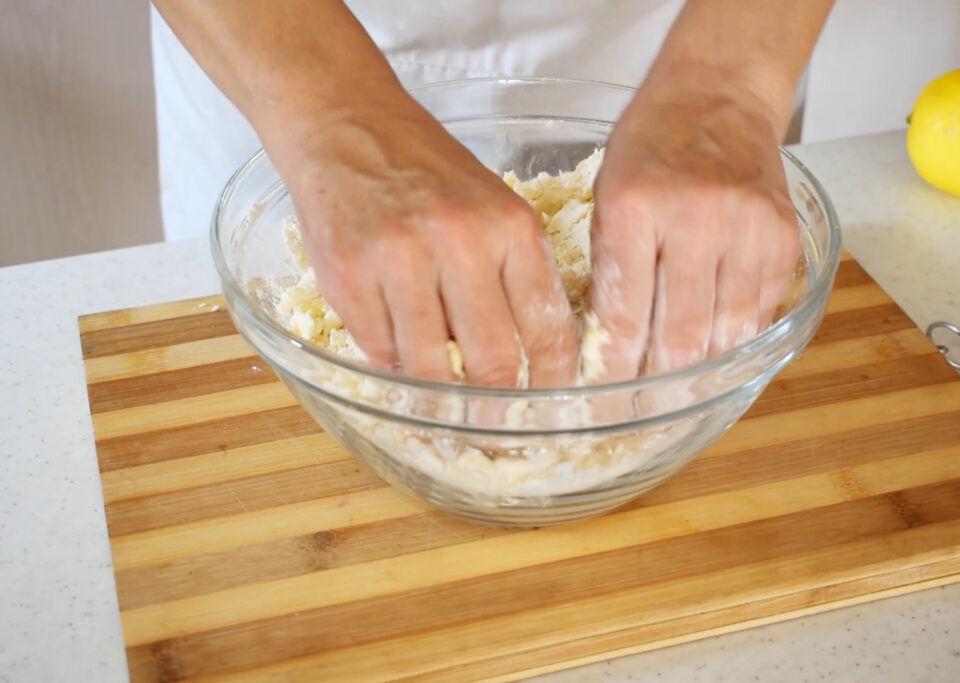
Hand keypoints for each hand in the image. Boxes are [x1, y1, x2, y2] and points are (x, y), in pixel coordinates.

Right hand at [264, 89, 578, 387]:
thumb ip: (514, 278)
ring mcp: (400, 259)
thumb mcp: (494, 208)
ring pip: (431, 368)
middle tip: (493, 433)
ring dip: (439, 398)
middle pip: (492, 362)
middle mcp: (460, 243)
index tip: (549, 414)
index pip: (546, 330)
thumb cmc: (428, 175)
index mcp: (512, 228)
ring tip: (444, 407)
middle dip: (496, 411)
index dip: (551, 386)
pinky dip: (393, 365)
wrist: (348, 127)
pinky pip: (380, 351)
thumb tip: (529, 367)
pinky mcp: (348, 275)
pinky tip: (398, 351)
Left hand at [589, 81, 800, 379]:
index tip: (606, 397)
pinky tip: (713, 352)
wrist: (719, 97)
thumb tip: (611, 346)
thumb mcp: (606, 193)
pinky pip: (757, 312)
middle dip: (655, 382)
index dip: (614, 366)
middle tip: (639, 413)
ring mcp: (749, 228)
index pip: (623, 312)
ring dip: (697, 372)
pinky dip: (732, 338)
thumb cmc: (652, 145)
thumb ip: (611, 266)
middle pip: (677, 334)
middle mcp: (697, 218)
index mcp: (635, 206)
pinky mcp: (784, 238)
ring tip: (676, 396)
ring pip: (723, 334)